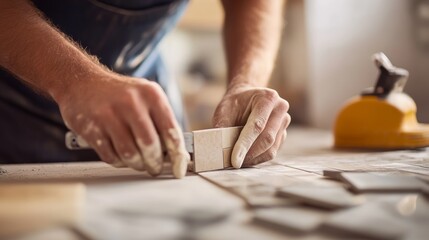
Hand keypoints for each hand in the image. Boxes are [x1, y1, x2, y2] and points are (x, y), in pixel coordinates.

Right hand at [57, 73, 189, 177]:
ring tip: (138, 162)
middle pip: (150, 145)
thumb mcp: (145, 97)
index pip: (171, 131)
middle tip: (154, 167)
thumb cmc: (120, 94)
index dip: (177, 155)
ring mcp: (109, 115)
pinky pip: (111, 156)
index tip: (179, 169)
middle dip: (154, 163)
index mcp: (151, 94)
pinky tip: (120, 156)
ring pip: (130, 154)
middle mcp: (131, 102)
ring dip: (137, 164)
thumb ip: (161, 121)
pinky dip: (118, 162)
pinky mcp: (92, 128)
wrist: (81, 81)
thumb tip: (177, 154)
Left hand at [213, 84, 290, 167]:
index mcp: (267, 98)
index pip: (257, 126)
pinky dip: (258, 158)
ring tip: (238, 161)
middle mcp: (280, 109)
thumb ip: (222, 126)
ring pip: (271, 148)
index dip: (244, 144)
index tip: (234, 160)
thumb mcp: (224, 109)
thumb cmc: (235, 103)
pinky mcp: (282, 134)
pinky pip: (271, 152)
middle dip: (249, 154)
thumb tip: (218, 148)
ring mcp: (284, 122)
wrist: (246, 98)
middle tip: (233, 164)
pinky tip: (246, 158)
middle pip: (267, 138)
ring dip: (253, 159)